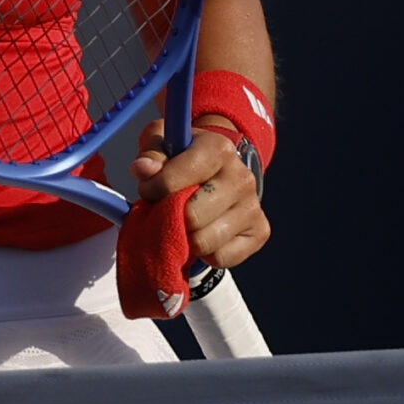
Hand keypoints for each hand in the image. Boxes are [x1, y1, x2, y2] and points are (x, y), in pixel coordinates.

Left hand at [131, 120, 269, 270]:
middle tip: (169, 208)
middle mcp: (241, 177)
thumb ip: (150, 155)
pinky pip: (220, 258)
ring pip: (204, 242)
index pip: (172, 181)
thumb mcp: (162, 145)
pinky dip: (205, 253)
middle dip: (171, 217)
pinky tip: (203, 233)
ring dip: (186, 237)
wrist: (218, 172)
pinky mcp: (260, 232)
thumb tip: (143, 169)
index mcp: (218, 149)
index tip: (150, 189)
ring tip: (185, 221)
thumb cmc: (183, 159)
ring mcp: (253, 206)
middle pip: (191, 217)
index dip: (152, 190)